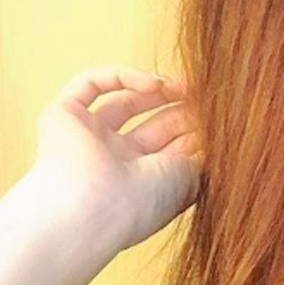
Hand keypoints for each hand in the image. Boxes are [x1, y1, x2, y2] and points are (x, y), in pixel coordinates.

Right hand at [29, 64, 202, 250]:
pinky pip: (89, 84)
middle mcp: (115, 163)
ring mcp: (88, 139)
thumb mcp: (191, 181)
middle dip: (181, 110)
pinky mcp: (62, 116)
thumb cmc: (144, 203)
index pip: (172, 150)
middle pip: (153, 126)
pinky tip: (152, 83)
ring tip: (184, 86)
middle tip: (206, 97)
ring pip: (124, 103)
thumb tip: (218, 138)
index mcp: (144, 185)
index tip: (221, 118)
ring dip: (156, 90)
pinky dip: (121, 76)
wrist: (94, 208)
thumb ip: (205, 157)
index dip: (196, 130)